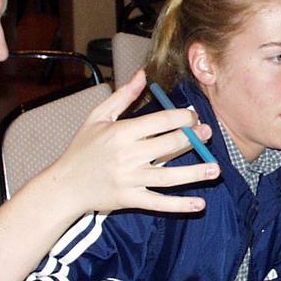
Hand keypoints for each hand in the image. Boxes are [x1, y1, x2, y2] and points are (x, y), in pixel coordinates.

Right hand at [46, 70, 219, 214]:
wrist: (64, 186)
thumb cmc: (82, 149)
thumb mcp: (97, 117)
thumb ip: (123, 96)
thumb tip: (143, 75)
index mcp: (122, 132)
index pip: (160, 121)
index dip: (182, 117)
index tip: (194, 116)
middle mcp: (128, 155)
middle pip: (169, 145)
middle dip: (193, 138)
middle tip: (209, 134)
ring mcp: (130, 179)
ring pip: (169, 177)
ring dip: (195, 173)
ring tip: (215, 169)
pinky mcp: (130, 199)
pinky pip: (159, 203)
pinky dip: (179, 205)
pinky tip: (199, 204)